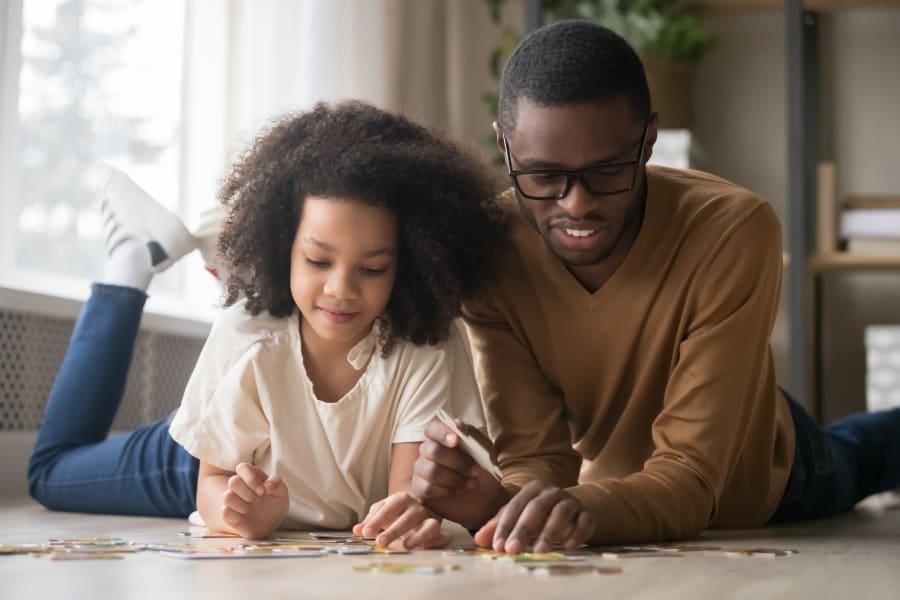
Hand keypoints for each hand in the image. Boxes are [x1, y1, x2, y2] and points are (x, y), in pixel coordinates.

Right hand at [221, 462, 288, 538]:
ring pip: (227, 496)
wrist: (270, 524)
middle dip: (247, 493)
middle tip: (256, 501)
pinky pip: (224, 512)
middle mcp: (240, 487)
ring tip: (249, 509)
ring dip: (241, 505)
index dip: (251, 479)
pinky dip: (236, 516)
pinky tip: (243, 517)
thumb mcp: (281, 493)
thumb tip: (267, 486)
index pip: (243, 468)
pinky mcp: (228, 515)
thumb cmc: (274, 504)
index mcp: (252, 477)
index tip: (262, 492)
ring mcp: (232, 500)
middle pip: (233, 481)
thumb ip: (277, 484)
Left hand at [352, 492, 450, 548]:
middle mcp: (416, 507)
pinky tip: (425, 548)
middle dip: (393, 530)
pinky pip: (442, 535)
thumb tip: (357, 530)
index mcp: (400, 499)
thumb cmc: (396, 513)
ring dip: (418, 536)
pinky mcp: (437, 529)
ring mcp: (429, 518)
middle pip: (407, 518)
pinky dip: (437, 541)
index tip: (366, 533)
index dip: (376, 521)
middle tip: (380, 542)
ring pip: (428, 525)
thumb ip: (370, 522)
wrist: (417, 508)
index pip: (387, 509)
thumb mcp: (382, 513)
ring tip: (405, 546)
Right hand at [412, 417, 507, 528]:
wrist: (486, 498)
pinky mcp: (420, 489)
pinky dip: (447, 490)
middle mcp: (428, 451)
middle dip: (458, 462)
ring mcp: (422, 470)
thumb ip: (472, 435)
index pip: (432, 428)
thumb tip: (458, 424)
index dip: (442, 433)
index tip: (456, 441)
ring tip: (471, 483)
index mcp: (442, 438)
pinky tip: (457, 491)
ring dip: (456, 478)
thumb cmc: (483, 470)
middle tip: (476, 471)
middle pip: (433, 451)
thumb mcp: (485, 450)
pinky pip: (428, 488)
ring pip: (431, 471)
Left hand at [474, 480, 593, 553]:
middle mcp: (552, 492)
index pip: (515, 506)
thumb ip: (498, 526)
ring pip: (560, 514)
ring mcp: (571, 501)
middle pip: (536, 508)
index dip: (505, 526)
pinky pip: (584, 522)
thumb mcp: (518, 517)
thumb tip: (479, 539)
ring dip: (549, 533)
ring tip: (539, 551)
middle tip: (513, 550)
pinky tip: (569, 547)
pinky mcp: (586, 514)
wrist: (572, 509)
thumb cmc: (539, 514)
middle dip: (523, 530)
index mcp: (532, 489)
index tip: (498, 546)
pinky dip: (577, 534)